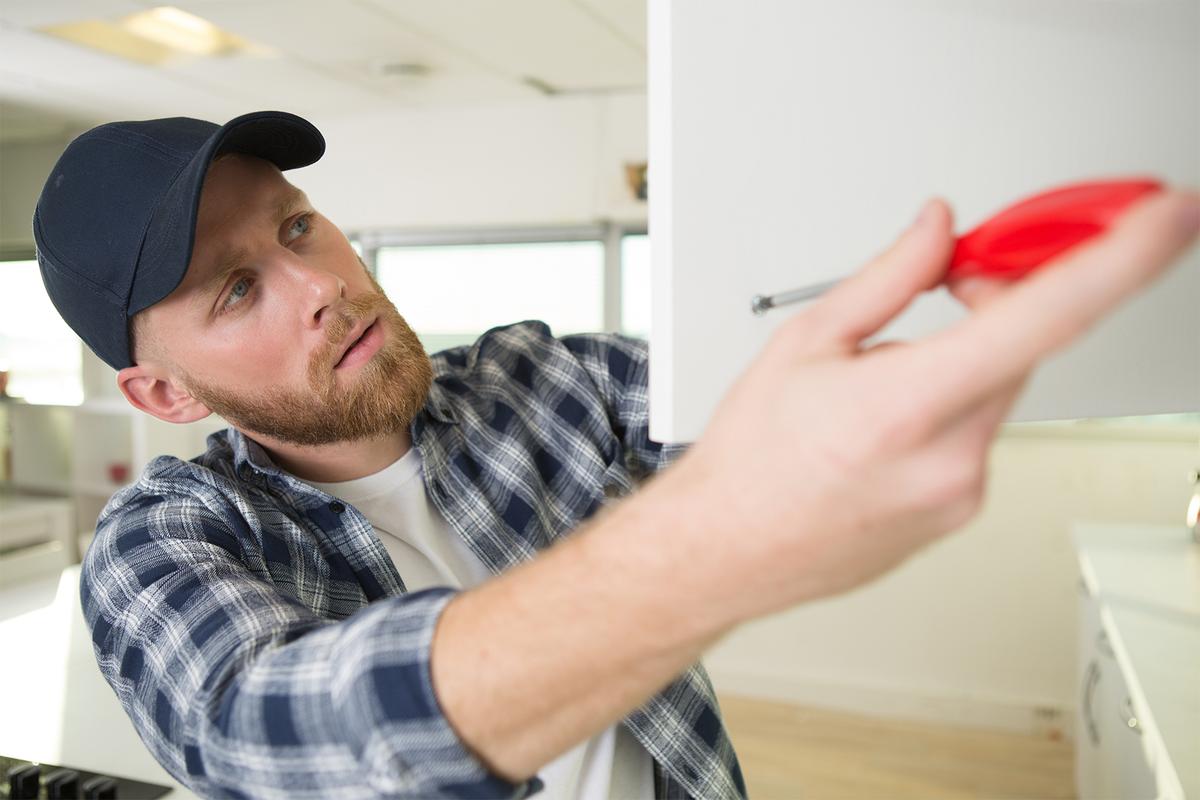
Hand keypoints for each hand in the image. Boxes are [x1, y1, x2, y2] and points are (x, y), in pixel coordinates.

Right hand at [667, 189, 1199, 624]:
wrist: (725, 548)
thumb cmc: (751, 459)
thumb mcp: (806, 342)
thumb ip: (890, 276)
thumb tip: (941, 230)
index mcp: (907, 405)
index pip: (1044, 317)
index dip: (1119, 258)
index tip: (1164, 218)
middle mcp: (950, 458)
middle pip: (1024, 347)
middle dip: (997, 301)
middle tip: (951, 278)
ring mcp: (962, 494)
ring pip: (999, 393)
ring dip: (965, 361)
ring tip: (881, 380)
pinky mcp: (962, 514)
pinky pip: (980, 436)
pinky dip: (952, 408)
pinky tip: (886, 424)